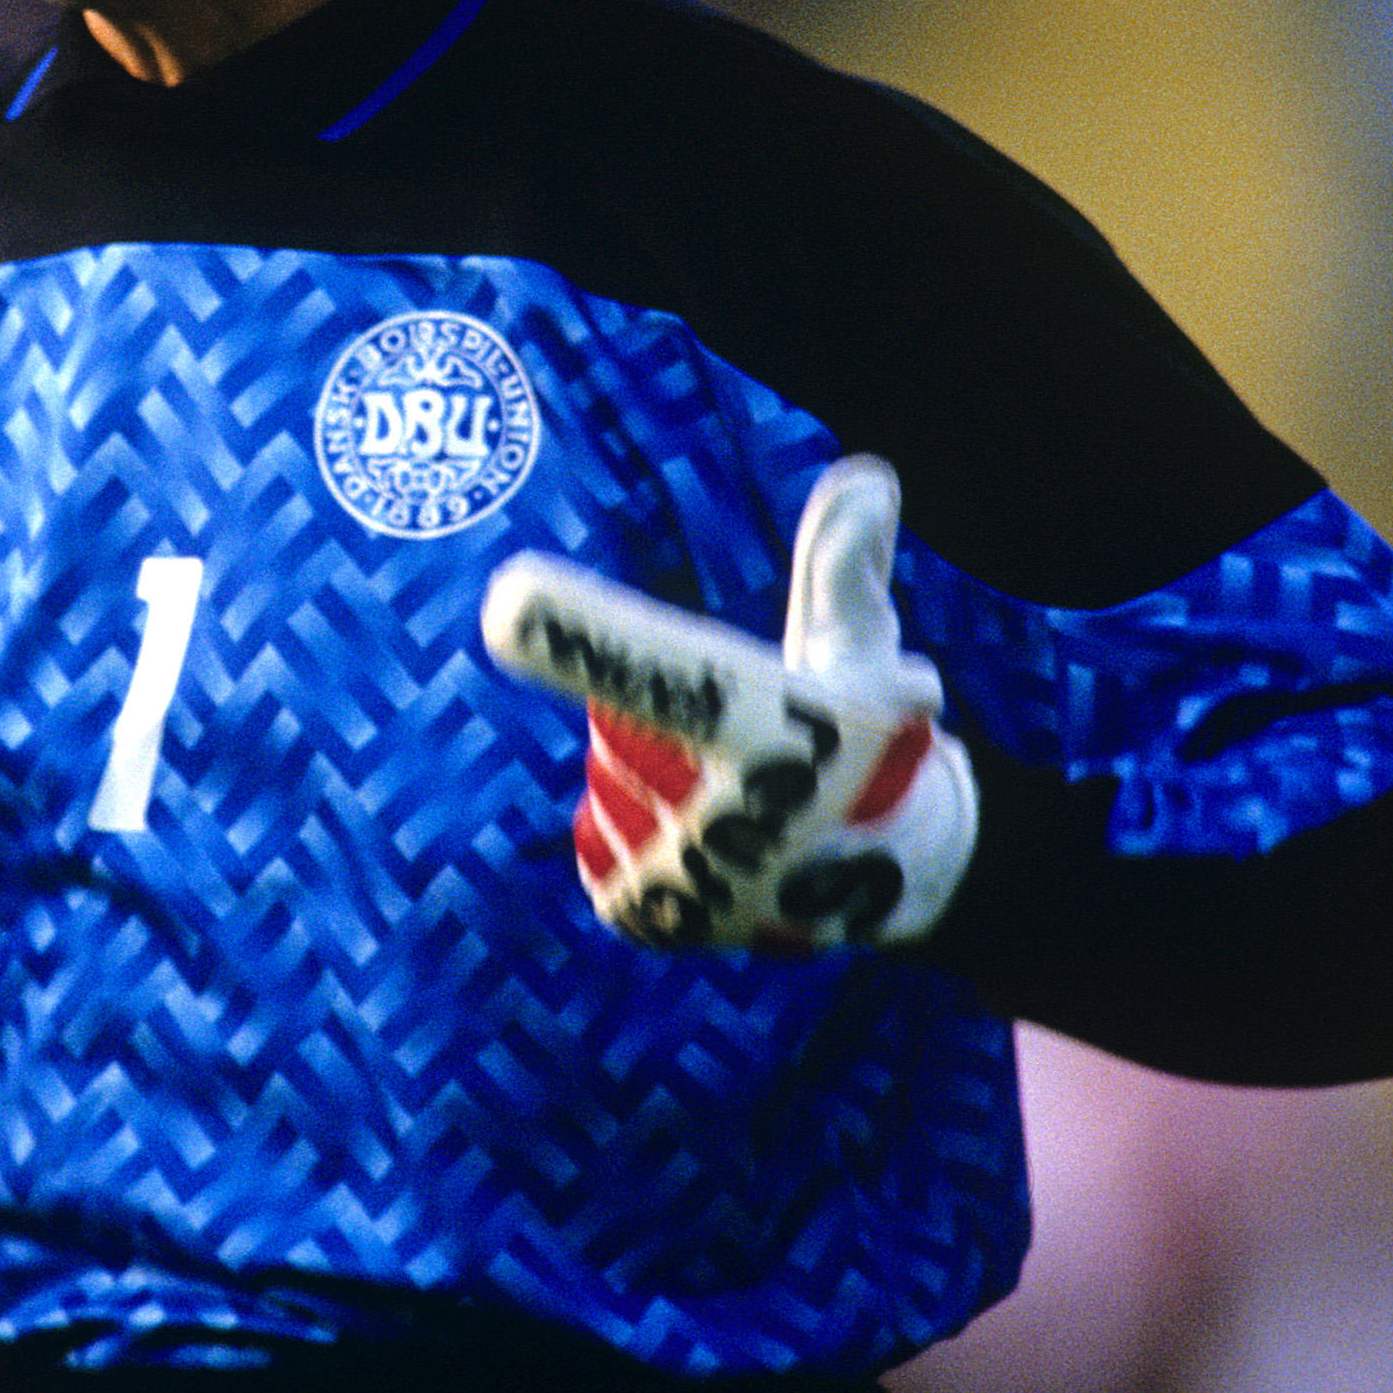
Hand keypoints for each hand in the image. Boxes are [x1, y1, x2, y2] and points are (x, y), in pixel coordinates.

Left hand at [482, 457, 976, 952]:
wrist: (886, 876)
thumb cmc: (865, 732)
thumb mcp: (866, 644)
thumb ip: (844, 563)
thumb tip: (867, 474)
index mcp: (777, 719)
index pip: (673, 669)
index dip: (589, 636)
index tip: (505, 594)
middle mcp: (741, 811)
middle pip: (618, 727)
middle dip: (668, 727)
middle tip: (744, 754)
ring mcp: (696, 877)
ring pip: (604, 783)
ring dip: (653, 785)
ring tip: (734, 808)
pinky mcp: (659, 919)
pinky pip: (594, 847)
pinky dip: (632, 835)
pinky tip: (696, 845)